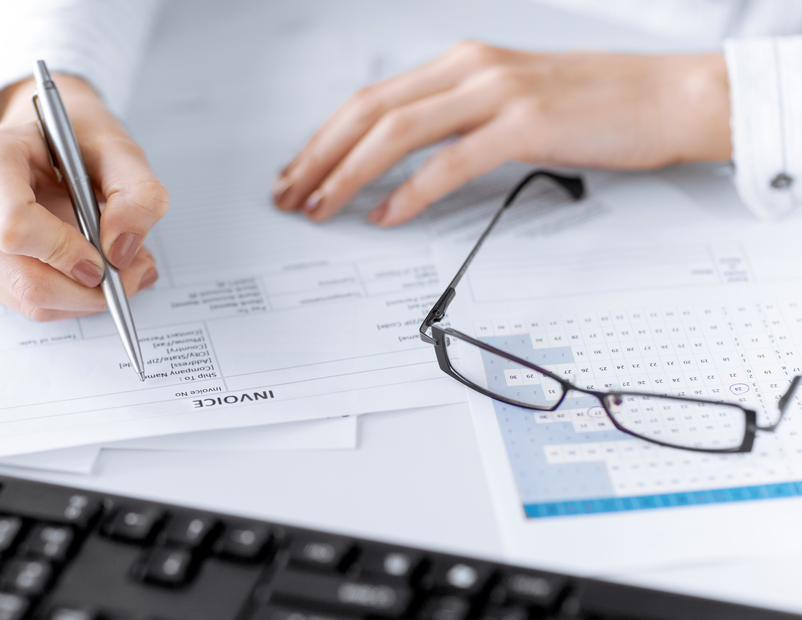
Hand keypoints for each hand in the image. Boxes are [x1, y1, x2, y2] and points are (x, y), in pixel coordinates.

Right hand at [0, 74, 168, 320]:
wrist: (40, 137)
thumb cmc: (74, 138)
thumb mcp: (120, 149)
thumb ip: (139, 195)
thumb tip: (120, 252)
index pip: (14, 228)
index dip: (67, 253)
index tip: (106, 257)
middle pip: (25, 279)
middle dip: (90, 288)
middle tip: (133, 273)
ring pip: (28, 301)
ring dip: (84, 296)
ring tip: (116, 265)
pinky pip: (25, 303)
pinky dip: (68, 297)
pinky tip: (85, 267)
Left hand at [273, 42, 730, 225]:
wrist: (668, 97)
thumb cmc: (592, 105)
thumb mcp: (508, 102)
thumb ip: (457, 120)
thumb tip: (403, 161)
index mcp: (461, 63)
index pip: (372, 100)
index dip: (326, 137)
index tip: (300, 171)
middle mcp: (470, 69)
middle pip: (369, 112)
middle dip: (319, 156)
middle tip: (291, 194)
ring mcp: (496, 93)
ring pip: (397, 132)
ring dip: (349, 174)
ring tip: (322, 206)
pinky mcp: (524, 125)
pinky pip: (449, 162)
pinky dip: (410, 192)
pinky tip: (387, 215)